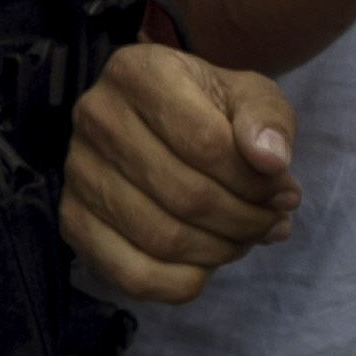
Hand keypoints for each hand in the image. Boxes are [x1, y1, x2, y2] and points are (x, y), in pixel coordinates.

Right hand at [62, 45, 299, 302]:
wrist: (161, 119)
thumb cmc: (212, 109)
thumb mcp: (252, 97)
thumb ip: (269, 121)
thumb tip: (271, 161)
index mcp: (138, 72)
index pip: (206, 143)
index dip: (256, 182)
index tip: (284, 191)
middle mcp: (95, 115)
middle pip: (185, 195)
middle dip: (244, 220)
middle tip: (270, 221)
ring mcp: (77, 170)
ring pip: (161, 237)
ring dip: (220, 251)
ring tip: (243, 238)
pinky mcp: (72, 218)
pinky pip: (131, 274)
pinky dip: (182, 284)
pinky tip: (205, 265)